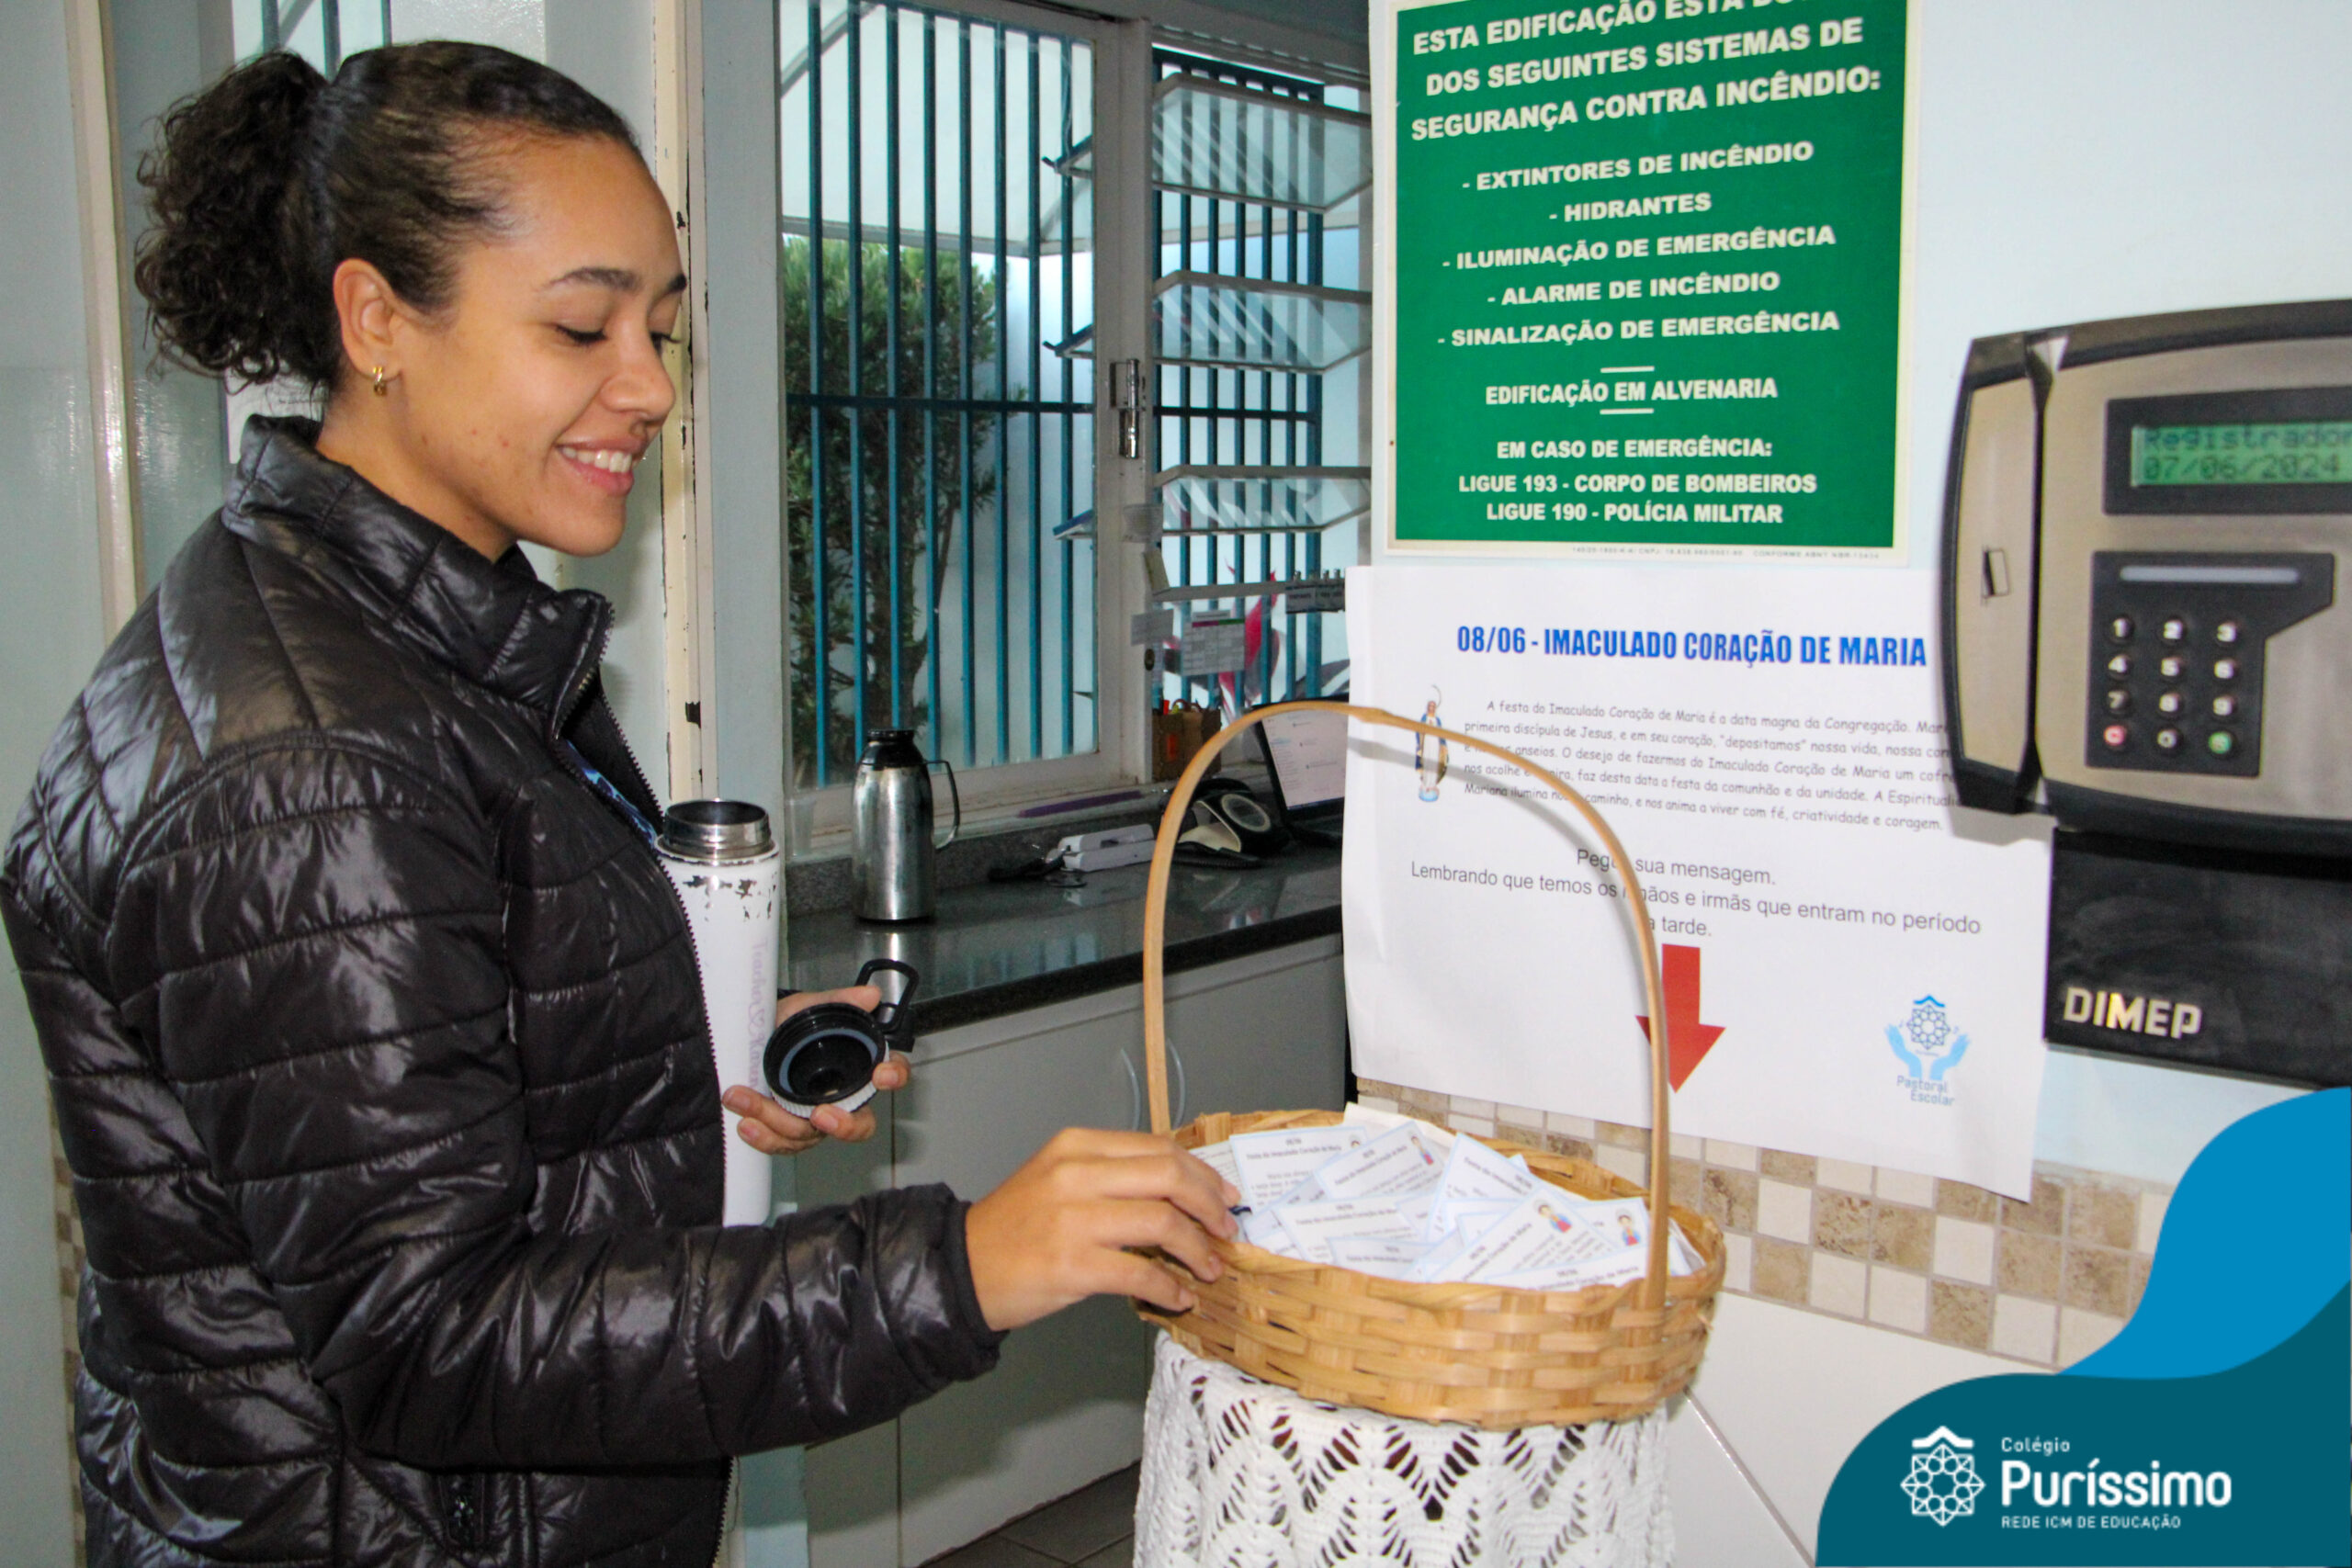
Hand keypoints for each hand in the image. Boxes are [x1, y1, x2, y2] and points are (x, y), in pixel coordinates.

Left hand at [720, 985, 911, 1154]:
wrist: (749, 1038)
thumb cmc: (786, 1024)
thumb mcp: (809, 1007)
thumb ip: (839, 1001)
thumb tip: (869, 995)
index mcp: (855, 1066)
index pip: (890, 1074)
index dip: (894, 1076)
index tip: (880, 1075)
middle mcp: (840, 1098)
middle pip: (859, 1124)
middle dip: (843, 1126)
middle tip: (820, 1114)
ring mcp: (814, 1118)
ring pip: (809, 1134)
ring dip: (775, 1120)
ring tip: (744, 1098)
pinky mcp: (787, 1131)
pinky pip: (782, 1143)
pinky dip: (763, 1137)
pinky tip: (746, 1124)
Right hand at [962, 1128, 1242, 1331]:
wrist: (962, 1268)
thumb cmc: (1016, 1227)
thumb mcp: (1059, 1179)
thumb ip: (1113, 1177)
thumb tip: (1181, 1194)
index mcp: (1077, 1146)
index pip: (1159, 1148)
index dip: (1201, 1174)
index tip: (1223, 1196)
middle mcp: (1076, 1174)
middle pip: (1169, 1177)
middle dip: (1209, 1206)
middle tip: (1226, 1230)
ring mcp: (1073, 1220)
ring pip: (1162, 1223)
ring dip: (1197, 1249)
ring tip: (1208, 1268)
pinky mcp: (1071, 1266)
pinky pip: (1141, 1274)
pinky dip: (1169, 1288)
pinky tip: (1178, 1297)